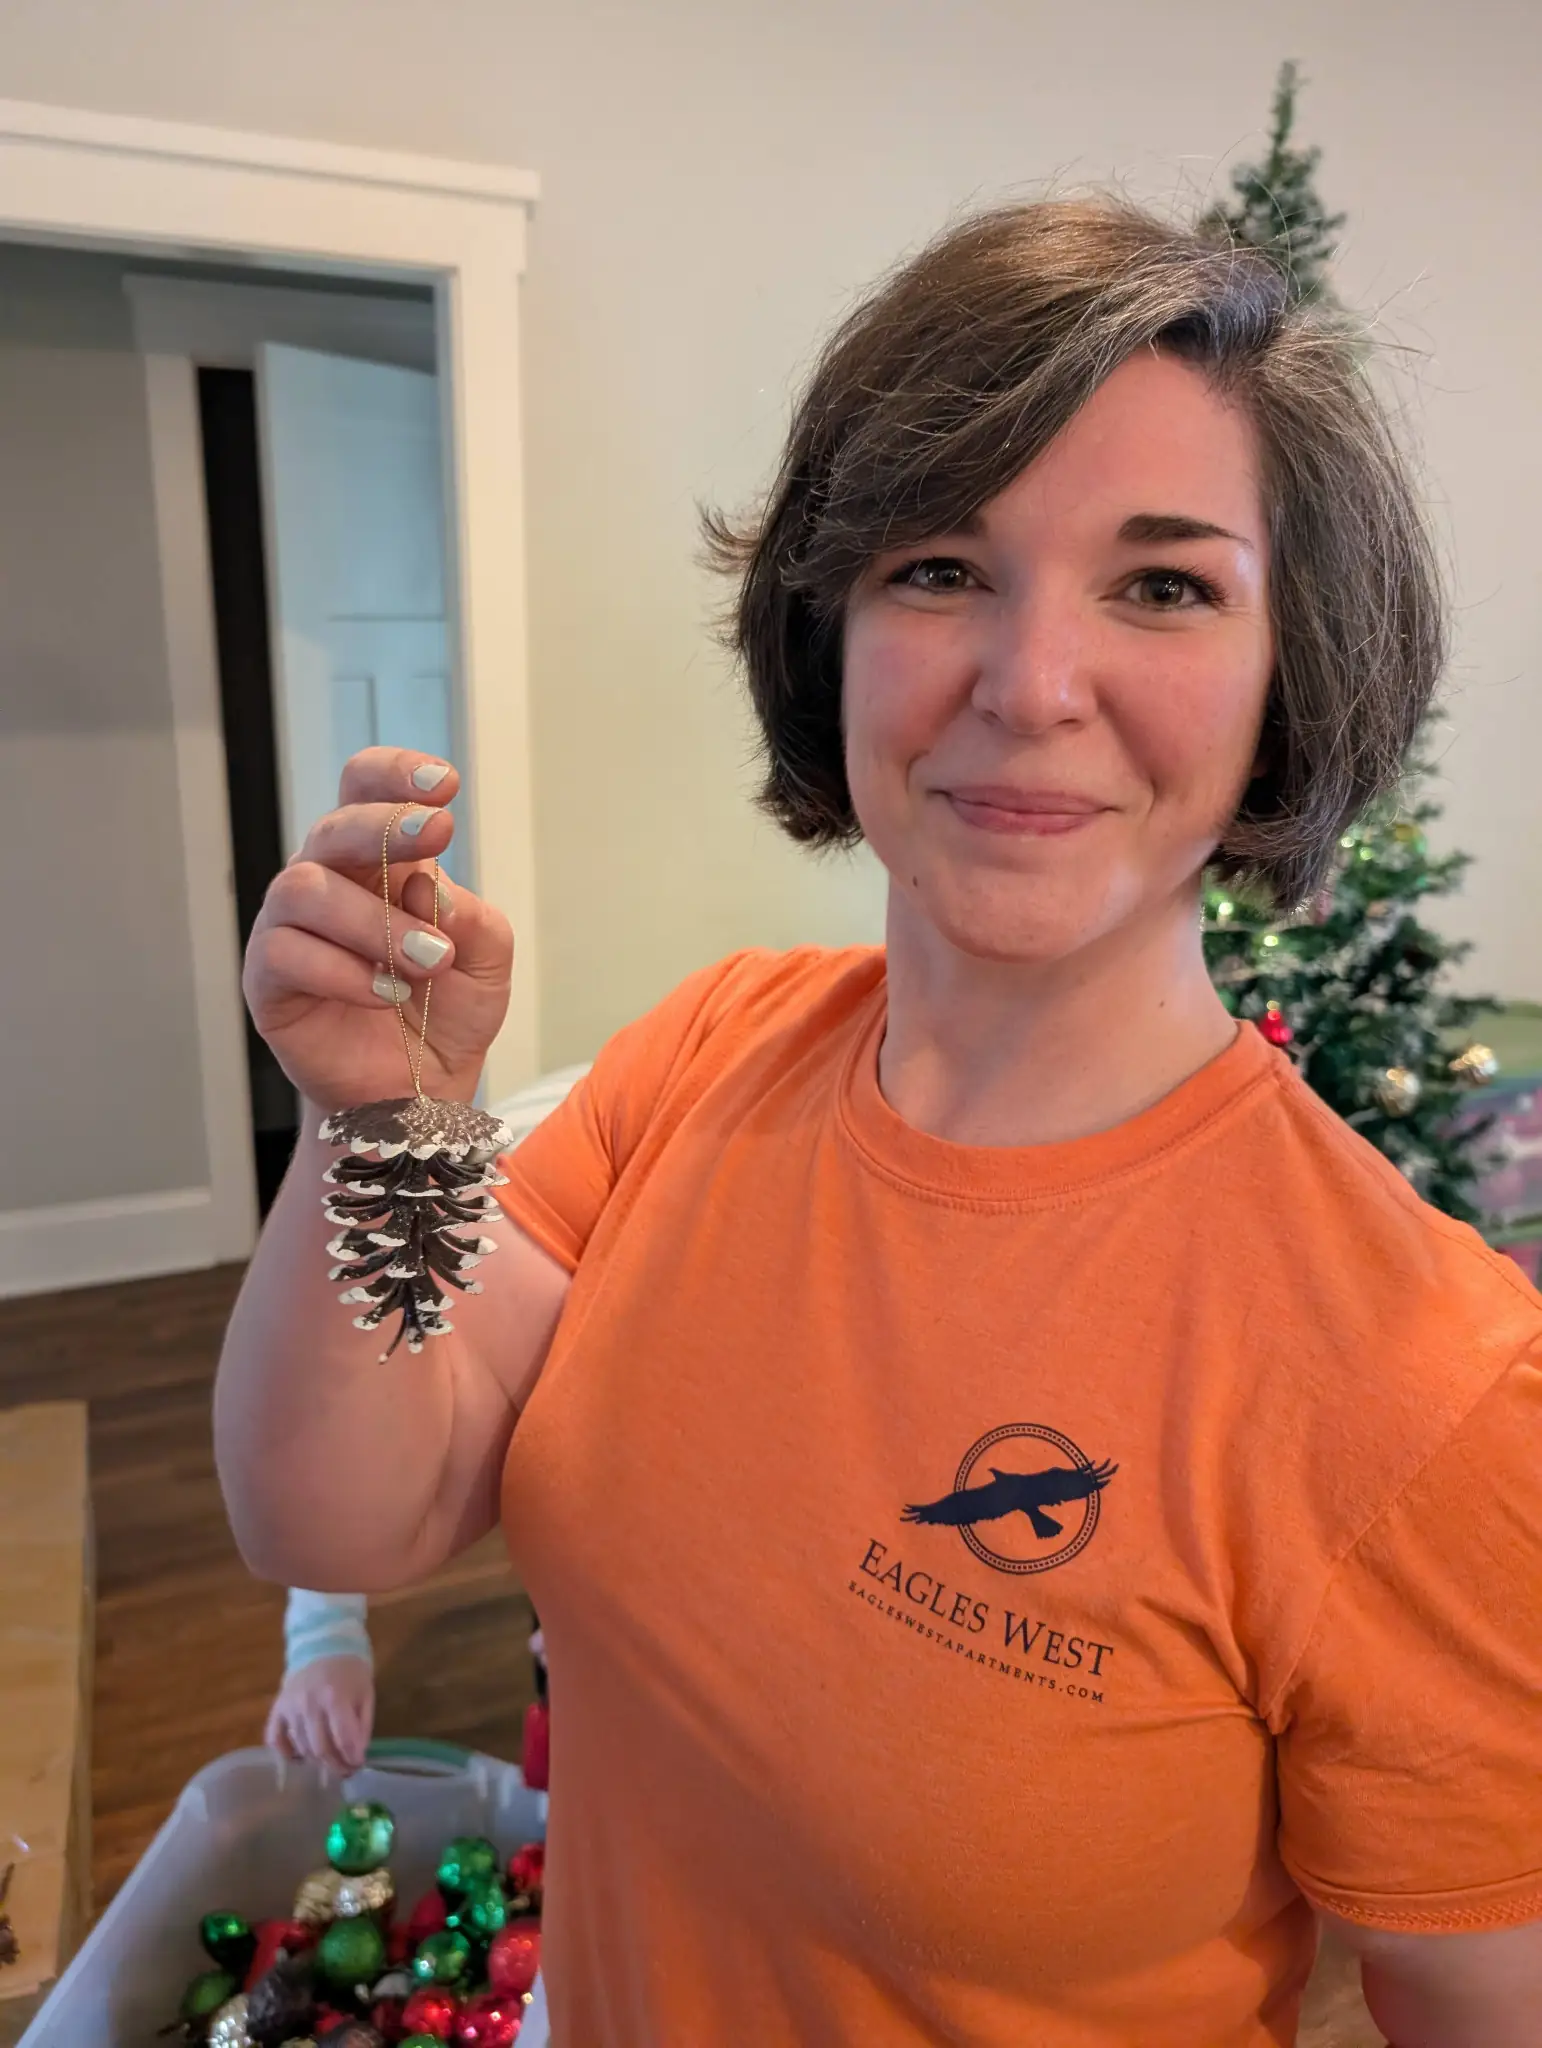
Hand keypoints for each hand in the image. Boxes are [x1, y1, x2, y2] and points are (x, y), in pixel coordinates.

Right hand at [243, 749, 513, 1111]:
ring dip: (375, 919)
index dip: (394, 775)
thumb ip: (471, 919)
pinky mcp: (267, 980)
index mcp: (378, 861)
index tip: (442, 783)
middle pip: (334, 828)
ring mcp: (290, 929)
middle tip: (438, 834)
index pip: (365, 791)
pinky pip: (286, 954)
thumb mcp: (486, 961)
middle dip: (386, 825)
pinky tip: (387, 993)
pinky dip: (344, 971)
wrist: (418, 1093)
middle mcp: (328, 882)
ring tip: (429, 959)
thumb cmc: (444, 1013)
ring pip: (306, 888)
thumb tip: (427, 887)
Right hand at [264, 1654, 375, 1772]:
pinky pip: (275, 1740)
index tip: (358, 1763)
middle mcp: (309, 1703)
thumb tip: (356, 1755)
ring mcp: (290, 1707)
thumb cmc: (349, 1672)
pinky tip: (301, 1757)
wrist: (323, 1647)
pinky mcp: (277, 1708)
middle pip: (321, 1749)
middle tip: (346, 1770)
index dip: (352, 1758)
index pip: (343, 1739)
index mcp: (335, 1697)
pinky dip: (287, 1754)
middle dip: (336, 1766)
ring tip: (330, 1762)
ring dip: (317, 1762)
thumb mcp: (366, 1694)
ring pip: (302, 1748)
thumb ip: (362, 1726)